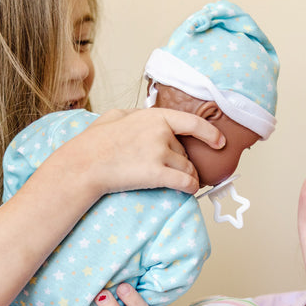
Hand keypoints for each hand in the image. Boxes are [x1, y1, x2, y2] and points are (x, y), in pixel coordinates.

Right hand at [62, 108, 224, 197]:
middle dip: (182, 162)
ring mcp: (159, 152)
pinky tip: (190, 190)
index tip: (220, 141)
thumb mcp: (115, 116)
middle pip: (184, 152)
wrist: (85, 163)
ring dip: (188, 176)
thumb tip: (143, 115)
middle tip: (174, 170)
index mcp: (153, 117)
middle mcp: (161, 132)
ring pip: (187, 168)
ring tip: (183, 182)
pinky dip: (191, 187)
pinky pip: (185, 182)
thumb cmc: (95, 142)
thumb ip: (135, 115)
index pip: (191, 122)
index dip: (209, 133)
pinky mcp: (157, 173)